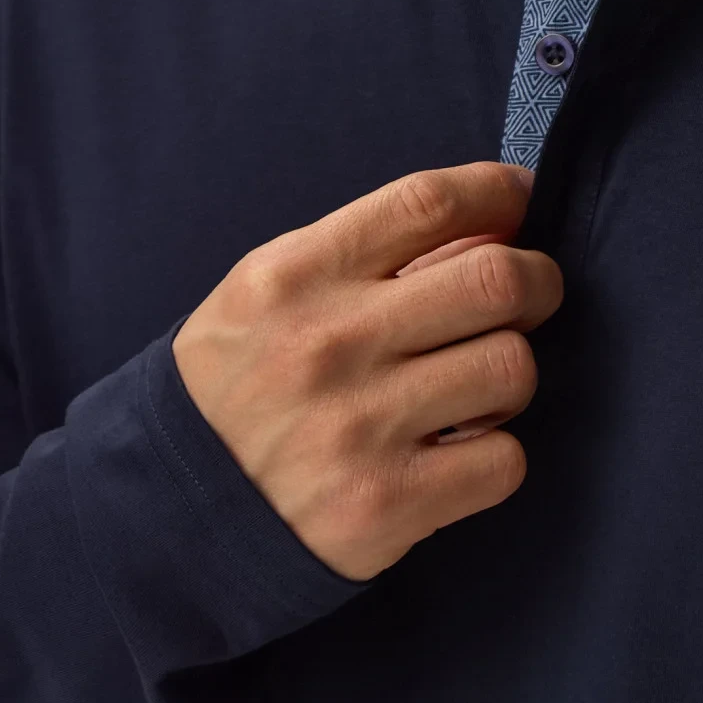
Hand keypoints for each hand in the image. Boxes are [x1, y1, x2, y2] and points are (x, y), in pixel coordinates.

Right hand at [171, 162, 562, 581]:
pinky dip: (497, 453)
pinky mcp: (384, 507)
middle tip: (528, 294)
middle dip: (536, 281)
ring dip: (511, 372)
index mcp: (298, 275)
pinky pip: (504, 460)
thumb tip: (493, 219)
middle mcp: (330, 345)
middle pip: (496, 280)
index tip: (518, 199)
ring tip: (477, 384)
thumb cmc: (240, 379)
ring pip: (513, 368)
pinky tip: (459, 449)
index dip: (498, 191)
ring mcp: (359, 430)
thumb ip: (370, 248)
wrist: (165, 512)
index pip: (429, 202)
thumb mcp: (273, 288)